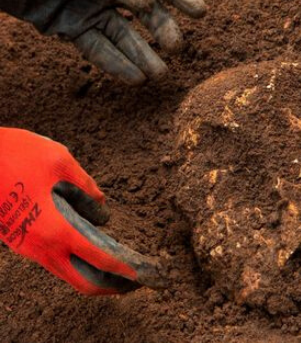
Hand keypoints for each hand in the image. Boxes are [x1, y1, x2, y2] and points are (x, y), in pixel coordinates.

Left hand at [0, 0, 205, 84]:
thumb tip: (147, 0)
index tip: (201, 13)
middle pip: (145, 13)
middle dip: (163, 31)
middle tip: (175, 50)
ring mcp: (91, 11)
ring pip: (125, 37)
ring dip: (142, 55)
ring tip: (158, 74)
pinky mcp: (73, 30)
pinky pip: (100, 50)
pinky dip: (116, 64)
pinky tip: (133, 78)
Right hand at [0, 128, 162, 294]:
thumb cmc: (15, 155)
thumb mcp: (60, 161)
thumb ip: (86, 186)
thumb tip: (101, 208)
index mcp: (56, 229)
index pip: (99, 260)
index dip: (125, 269)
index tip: (144, 274)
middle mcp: (41, 247)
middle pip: (83, 282)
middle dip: (112, 285)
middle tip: (136, 280)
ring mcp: (28, 248)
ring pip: (67, 273)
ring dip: (94, 275)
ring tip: (121, 267)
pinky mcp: (20, 242)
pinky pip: (54, 261)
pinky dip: (77, 263)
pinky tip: (92, 249)